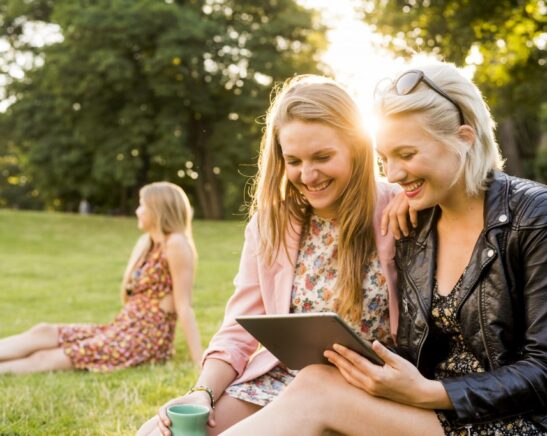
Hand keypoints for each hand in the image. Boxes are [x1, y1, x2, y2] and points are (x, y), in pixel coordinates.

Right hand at [157, 391, 213, 434]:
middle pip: (160, 420)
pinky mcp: (175, 424)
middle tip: (169, 435)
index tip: (168, 423)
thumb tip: (213, 425)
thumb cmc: (203, 403)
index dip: (163, 417)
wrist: (202, 402)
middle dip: (162, 429)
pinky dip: (168, 433)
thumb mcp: (206, 406)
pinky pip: (169, 429)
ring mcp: (171, 418)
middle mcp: (170, 411)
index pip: (162, 410)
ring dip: (163, 432)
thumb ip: (210, 414)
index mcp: (174, 404)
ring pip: (163, 426)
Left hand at [324, 341, 438, 406]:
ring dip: (339, 368)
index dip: (345, 352)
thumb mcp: (399, 362)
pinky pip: (355, 383)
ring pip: (350, 378)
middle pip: (349, 370)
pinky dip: (347, 375)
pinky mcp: (372, 392)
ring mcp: (371, 390)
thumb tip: (373, 343)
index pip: (357, 361)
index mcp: (377, 376)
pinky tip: (343, 369)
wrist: (418, 395)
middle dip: (337, 360)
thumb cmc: (410, 376)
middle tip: (326, 352)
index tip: (335, 345)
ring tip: (331, 359)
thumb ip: (384, 353)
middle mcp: (371, 384)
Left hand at [381, 192, 416, 238]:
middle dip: (394, 228)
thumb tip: (396, 225)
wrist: (430, 185)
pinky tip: (415, 225)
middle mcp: (399, 198)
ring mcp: (407, 197)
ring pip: (399, 214)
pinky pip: (412, 210)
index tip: (384, 234)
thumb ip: (400, 209)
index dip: (383, 223)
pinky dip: (412, 219)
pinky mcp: (416, 198)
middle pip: (392, 214)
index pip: (386, 212)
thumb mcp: (407, 202)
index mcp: (395, 199)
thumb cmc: (419, 196)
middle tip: (398, 237)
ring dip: (402, 226)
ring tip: (406, 234)